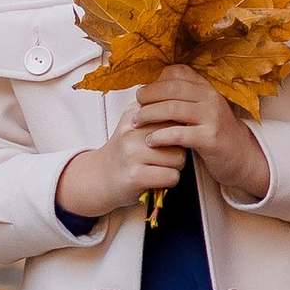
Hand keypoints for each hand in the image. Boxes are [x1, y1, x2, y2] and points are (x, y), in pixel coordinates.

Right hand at [56, 125, 190, 221]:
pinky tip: (158, 178)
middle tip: (165, 155)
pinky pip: (172, 176)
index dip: (179, 128)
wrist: (100, 177)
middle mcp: (131, 130)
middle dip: (180, 148)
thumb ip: (158, 113)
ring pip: (179, 157)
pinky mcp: (135, 175)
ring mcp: (131, 153)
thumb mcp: (136, 124)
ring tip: (160, 167)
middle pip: (179, 135)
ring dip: (176, 166)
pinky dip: (170, 180)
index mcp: (135, 113)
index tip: (172, 135)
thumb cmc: (126, 152)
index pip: (174, 113)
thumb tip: (189, 108)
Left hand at [134, 65, 270, 204]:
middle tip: (135, 106)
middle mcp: (210, 98)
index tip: (142, 93)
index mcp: (206, 87)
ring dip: (149, 115)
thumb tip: (151, 87)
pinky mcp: (210, 138)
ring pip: (173, 109)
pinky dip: (160, 136)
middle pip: (172, 88)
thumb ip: (183, 97)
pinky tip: (150, 140)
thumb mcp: (202, 109)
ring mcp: (212, 117)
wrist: (241, 156)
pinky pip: (179, 134)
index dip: (156, 81)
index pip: (177, 73)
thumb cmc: (214, 132)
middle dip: (148, 96)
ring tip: (136, 123)